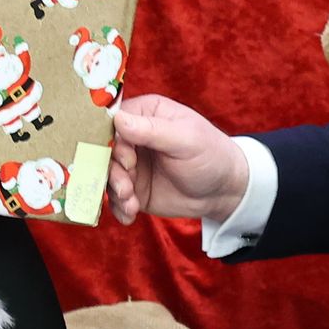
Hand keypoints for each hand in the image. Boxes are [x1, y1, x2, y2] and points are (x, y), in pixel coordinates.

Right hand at [105, 93, 251, 225]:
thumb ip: (151, 130)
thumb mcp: (185, 139)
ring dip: (115, 191)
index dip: (110, 140)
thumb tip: (118, 119)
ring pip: (107, 175)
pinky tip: (130, 215)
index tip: (126, 160)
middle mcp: (133, 137)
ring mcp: (131, 164)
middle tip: (126, 188)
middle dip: (111, 171)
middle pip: (104, 150)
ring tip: (131, 203)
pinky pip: (115, 197)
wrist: (224, 191)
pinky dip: (119, 207)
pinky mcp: (133, 188)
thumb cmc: (210, 155)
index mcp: (145, 114)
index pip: (113, 120)